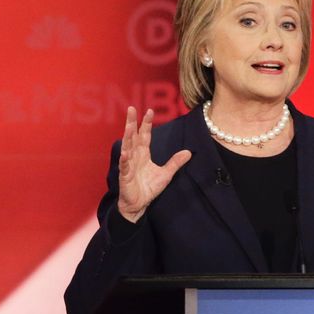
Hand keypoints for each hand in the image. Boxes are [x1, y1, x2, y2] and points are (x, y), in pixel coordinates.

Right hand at [115, 106, 191, 222]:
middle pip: (133, 136)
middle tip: (132, 109)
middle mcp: (134, 156)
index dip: (146, 123)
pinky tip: (125, 152)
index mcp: (143, 154)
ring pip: (127, 148)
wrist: (138, 204)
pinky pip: (124, 166)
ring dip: (127, 137)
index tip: (149, 111)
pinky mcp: (125, 176)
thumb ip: (175, 162)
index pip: (144, 135)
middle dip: (132, 123)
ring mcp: (128, 165)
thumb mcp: (166, 174)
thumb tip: (189, 152)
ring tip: (129, 126)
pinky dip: (124, 160)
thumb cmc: (148, 188)